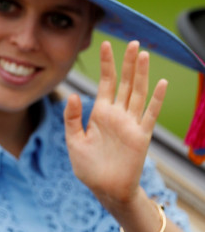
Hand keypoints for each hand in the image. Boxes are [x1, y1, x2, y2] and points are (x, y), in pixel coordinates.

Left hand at [64, 41, 166, 210]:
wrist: (104, 189)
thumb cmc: (88, 167)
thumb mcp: (73, 140)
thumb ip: (72, 118)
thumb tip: (72, 94)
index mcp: (100, 114)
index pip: (106, 83)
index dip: (107, 64)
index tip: (105, 45)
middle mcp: (117, 115)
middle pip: (125, 83)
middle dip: (128, 63)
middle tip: (133, 42)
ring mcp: (130, 124)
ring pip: (137, 93)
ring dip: (141, 74)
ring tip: (144, 55)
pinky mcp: (140, 137)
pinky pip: (149, 115)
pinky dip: (155, 99)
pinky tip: (160, 83)